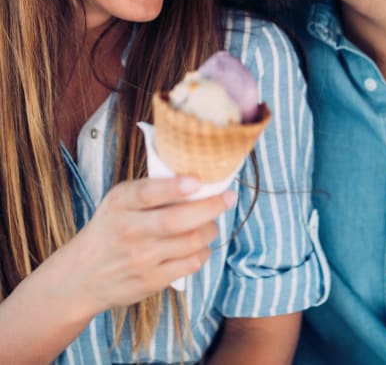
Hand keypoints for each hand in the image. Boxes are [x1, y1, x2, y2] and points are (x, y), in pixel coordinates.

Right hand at [62, 176, 235, 318]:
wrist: (83, 275)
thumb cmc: (111, 228)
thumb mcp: (119, 201)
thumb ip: (150, 190)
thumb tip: (198, 178)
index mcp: (120, 203)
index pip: (147, 193)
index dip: (174, 187)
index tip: (196, 181)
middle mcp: (129, 230)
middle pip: (176, 221)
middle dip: (209, 207)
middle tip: (228, 197)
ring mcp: (140, 259)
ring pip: (190, 242)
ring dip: (210, 229)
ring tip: (211, 223)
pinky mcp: (151, 281)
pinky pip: (190, 264)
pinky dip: (203, 251)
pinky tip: (200, 244)